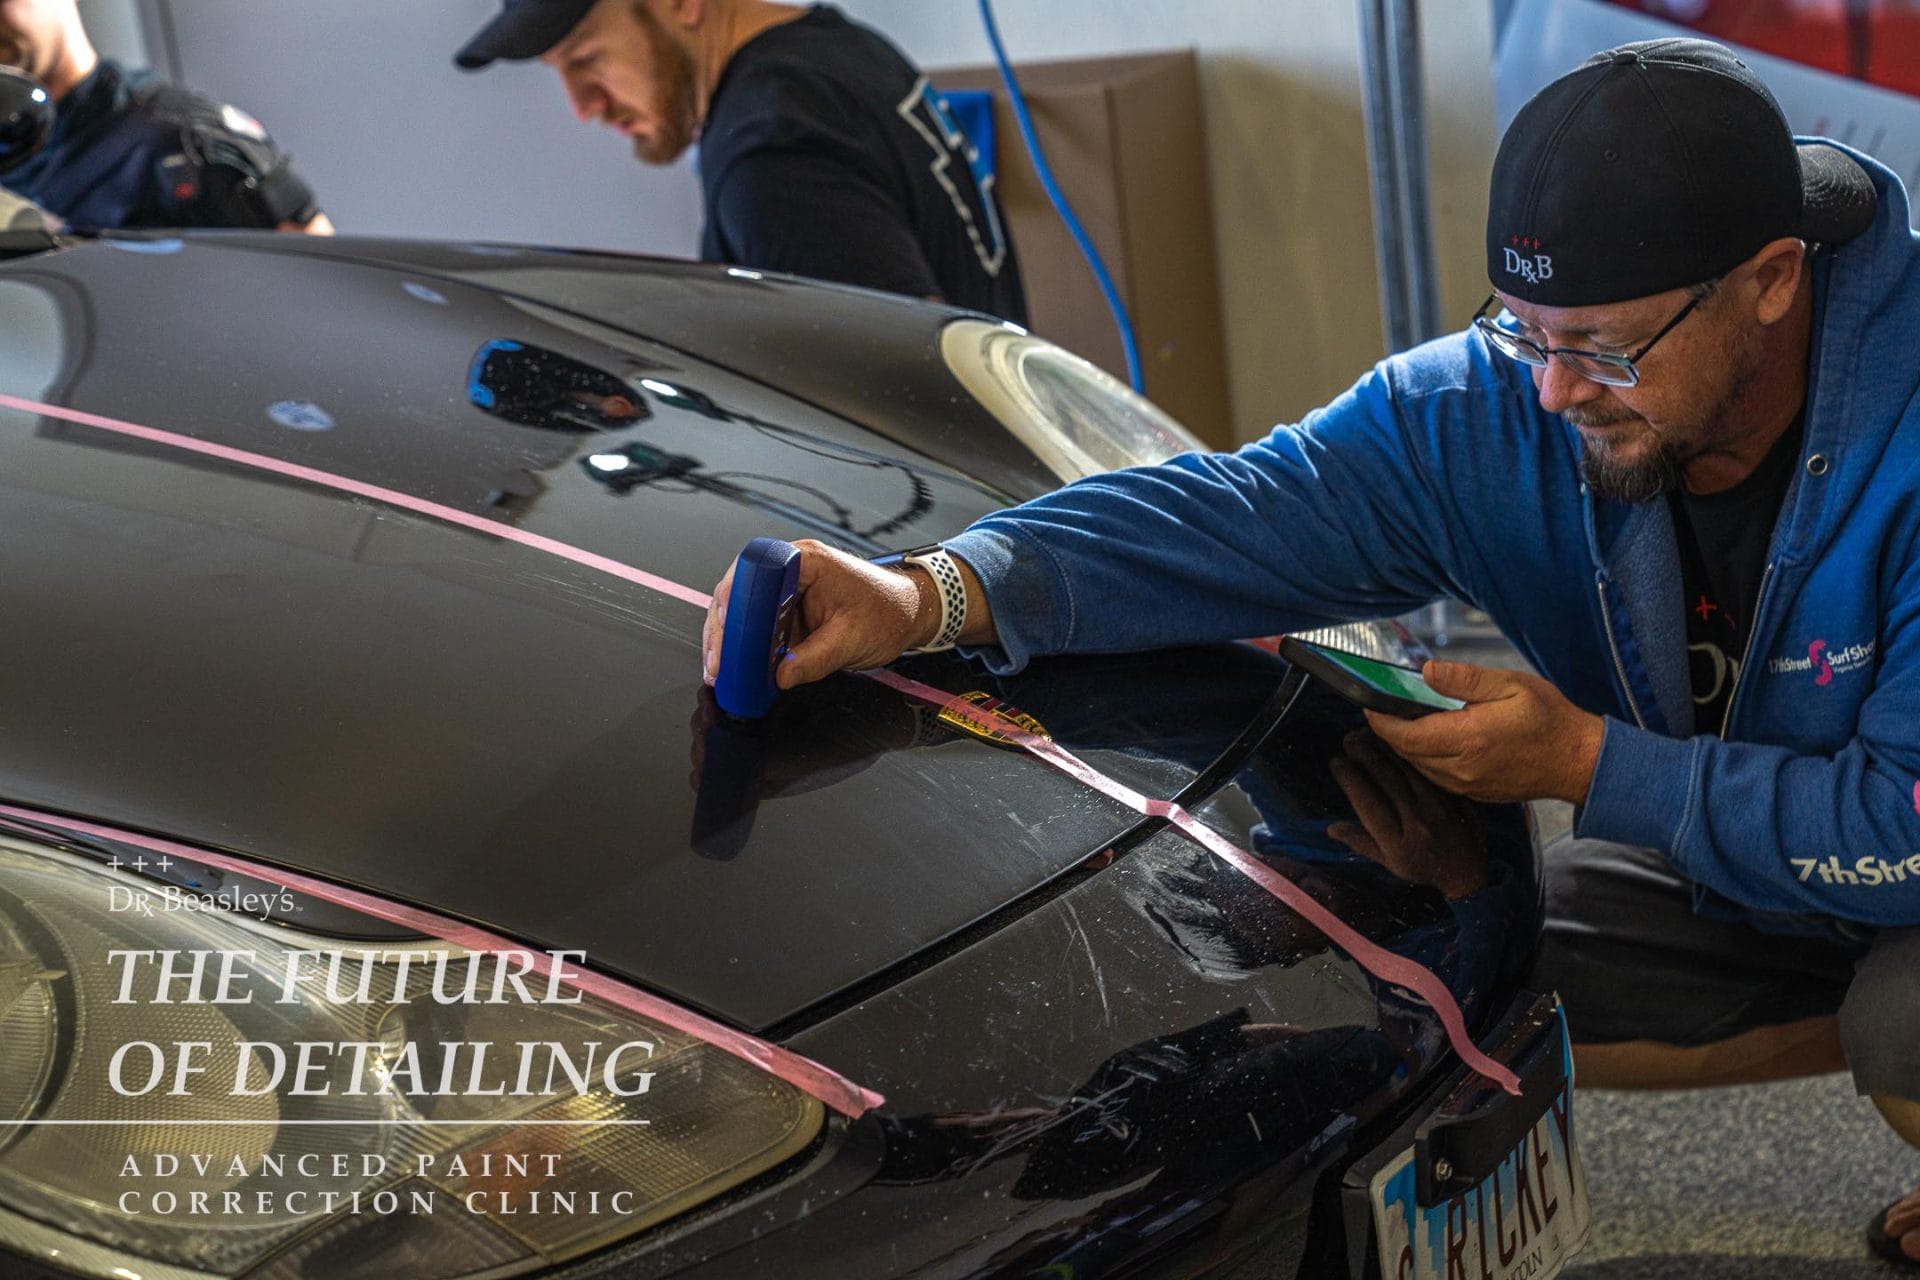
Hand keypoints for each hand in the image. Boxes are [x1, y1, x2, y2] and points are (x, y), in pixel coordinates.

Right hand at [701, 539, 931, 690]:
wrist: (911, 612)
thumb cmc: (889, 612)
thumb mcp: (851, 640)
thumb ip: (814, 659)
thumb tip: (779, 677)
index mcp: (806, 561)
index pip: (754, 573)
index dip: (734, 605)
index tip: (727, 638)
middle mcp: (791, 568)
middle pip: (739, 592)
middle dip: (724, 630)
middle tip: (717, 666)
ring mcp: (787, 589)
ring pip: (743, 610)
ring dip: (731, 642)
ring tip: (722, 673)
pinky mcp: (789, 609)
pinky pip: (759, 625)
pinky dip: (747, 648)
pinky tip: (739, 669)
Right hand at [1327, 730, 1485, 899]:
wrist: (1468, 874)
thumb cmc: (1422, 868)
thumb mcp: (1389, 863)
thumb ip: (1360, 843)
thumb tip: (1330, 828)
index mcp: (1396, 841)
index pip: (1367, 803)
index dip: (1350, 779)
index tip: (1336, 761)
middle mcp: (1416, 821)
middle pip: (1386, 781)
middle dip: (1365, 756)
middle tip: (1349, 739)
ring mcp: (1438, 808)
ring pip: (1407, 772)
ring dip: (1386, 751)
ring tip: (1368, 735)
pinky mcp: (1453, 798)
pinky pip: (1428, 772)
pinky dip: (1411, 757)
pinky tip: (1398, 745)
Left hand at [1362, 660, 1603, 804]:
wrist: (1579, 761)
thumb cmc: (1550, 719)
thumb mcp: (1509, 685)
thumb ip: (1464, 679)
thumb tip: (1426, 672)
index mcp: (1468, 739)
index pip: (1407, 736)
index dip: (1382, 722)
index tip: (1369, 706)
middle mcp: (1463, 768)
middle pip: (1408, 753)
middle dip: (1390, 733)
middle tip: (1383, 711)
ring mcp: (1469, 785)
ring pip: (1421, 768)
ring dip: (1408, 748)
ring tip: (1404, 723)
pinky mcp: (1476, 793)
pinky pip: (1438, 778)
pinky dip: (1427, 760)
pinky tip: (1432, 742)